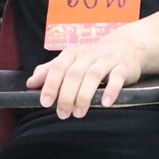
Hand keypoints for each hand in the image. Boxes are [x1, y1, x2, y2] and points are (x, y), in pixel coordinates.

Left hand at [25, 35, 145, 118]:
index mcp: (73, 53)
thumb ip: (51, 70)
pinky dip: (111, 90)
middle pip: (74, 74)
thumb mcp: (72, 60)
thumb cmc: (94, 57)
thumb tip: (31, 83)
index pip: (59, 67)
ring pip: (93, 76)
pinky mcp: (123, 67)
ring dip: (84, 96)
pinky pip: (117, 78)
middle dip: (66, 95)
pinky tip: (105, 103)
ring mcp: (107, 60)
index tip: (45, 102)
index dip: (51, 84)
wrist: (127, 46)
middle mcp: (89, 55)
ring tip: (79, 113)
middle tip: (63, 113)